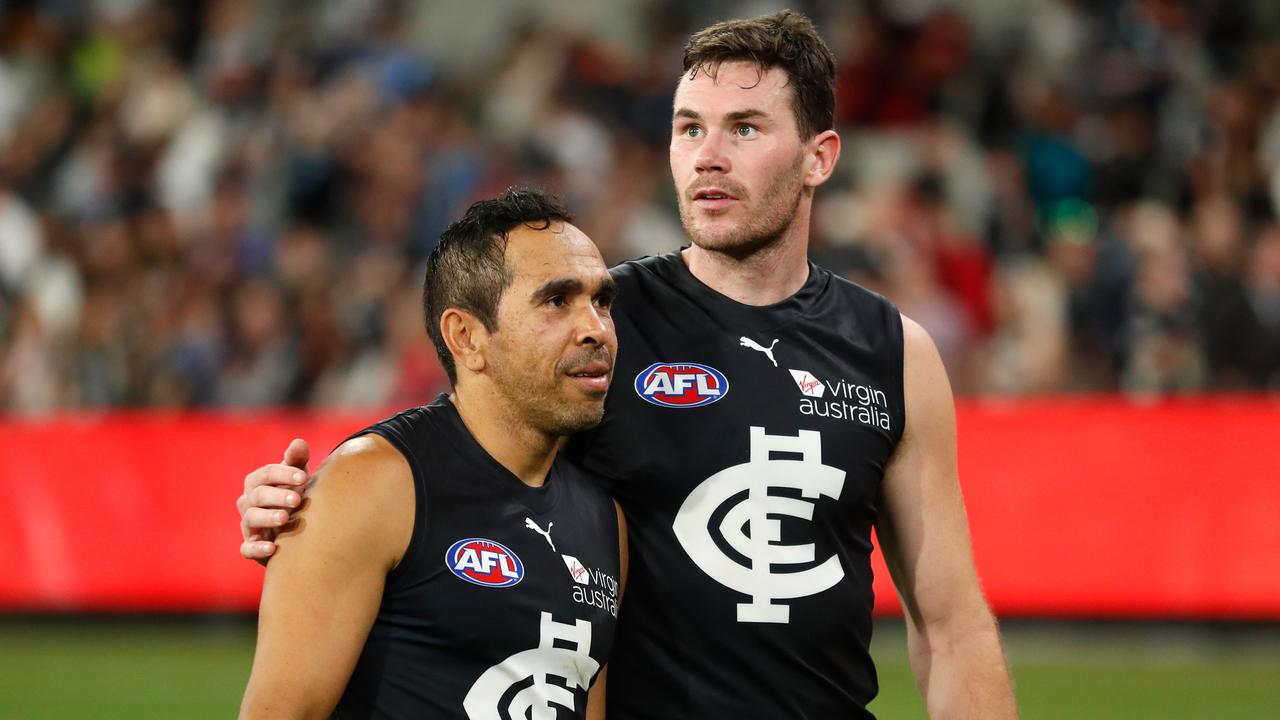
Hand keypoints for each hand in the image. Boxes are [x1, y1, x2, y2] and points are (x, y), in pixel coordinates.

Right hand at [238, 438, 311, 563]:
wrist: (293, 527)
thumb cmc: (294, 494)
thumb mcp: (297, 477)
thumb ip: (297, 460)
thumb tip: (299, 442)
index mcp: (257, 482)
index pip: (266, 474)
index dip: (284, 474)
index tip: (304, 478)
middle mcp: (248, 501)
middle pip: (258, 495)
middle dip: (277, 496)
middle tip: (298, 499)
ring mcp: (248, 525)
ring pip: (251, 519)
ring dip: (267, 518)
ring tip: (285, 518)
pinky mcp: (251, 546)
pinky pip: (247, 549)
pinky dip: (257, 548)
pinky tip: (272, 548)